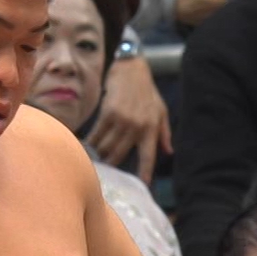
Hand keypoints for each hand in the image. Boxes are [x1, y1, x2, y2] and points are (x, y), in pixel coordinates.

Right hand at [89, 54, 171, 183]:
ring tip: (95, 158)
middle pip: (120, 155)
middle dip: (111, 165)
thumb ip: (164, 134)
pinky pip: (97, 134)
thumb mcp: (161, 111)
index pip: (148, 156)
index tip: (142, 186)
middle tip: (106, 171)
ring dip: (99, 154)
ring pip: (106, 147)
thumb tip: (169, 152)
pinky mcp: (108, 113)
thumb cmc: (147, 92)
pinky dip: (91, 141)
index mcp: (151, 128)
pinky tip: (87, 145)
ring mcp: (122, 120)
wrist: (131, 69)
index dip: (145, 172)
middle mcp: (137, 127)